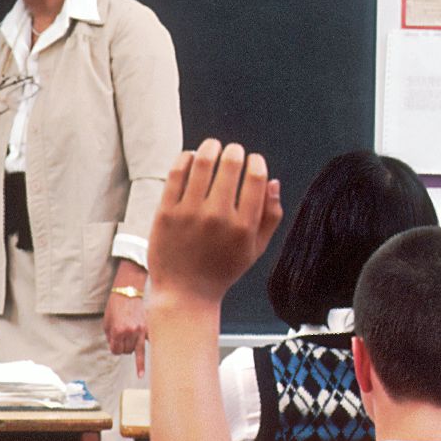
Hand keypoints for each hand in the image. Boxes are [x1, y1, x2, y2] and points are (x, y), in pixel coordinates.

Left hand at [104, 289, 147, 375]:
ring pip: (138, 351)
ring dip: (133, 350)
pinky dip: (147, 347)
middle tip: (123, 341)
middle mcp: (130, 332)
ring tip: (139, 369)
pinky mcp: (148, 327)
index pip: (116, 350)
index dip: (114, 350)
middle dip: (123, 348)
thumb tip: (115, 347)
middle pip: (126, 351)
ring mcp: (141, 330)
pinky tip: (153, 360)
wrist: (129, 291)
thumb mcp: (107, 321)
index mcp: (118, 331)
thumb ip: (110, 336)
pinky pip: (148, 343)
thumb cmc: (115, 305)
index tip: (115, 347)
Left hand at [148, 139, 282, 308]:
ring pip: (202, 162)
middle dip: (235, 151)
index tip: (253, 160)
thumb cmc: (222, 270)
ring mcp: (190, 214)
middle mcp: (218, 217)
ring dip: (210, 146)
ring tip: (213, 146)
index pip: (255, 177)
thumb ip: (270, 216)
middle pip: (231, 163)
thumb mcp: (255, 249)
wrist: (185, 293)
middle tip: (233, 151)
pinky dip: (186, 158)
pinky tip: (191, 158)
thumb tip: (274, 181)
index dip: (256, 161)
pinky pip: (177, 173)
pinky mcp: (166, 212)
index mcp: (243, 226)